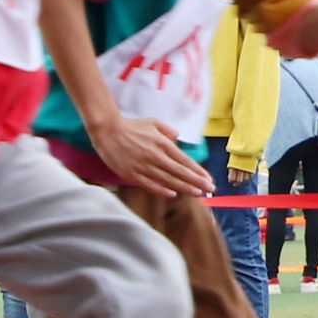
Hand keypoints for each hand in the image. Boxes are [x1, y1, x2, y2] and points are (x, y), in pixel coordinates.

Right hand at [95, 113, 209, 202]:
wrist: (108, 131)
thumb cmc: (131, 126)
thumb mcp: (154, 123)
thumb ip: (169, 131)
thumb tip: (178, 139)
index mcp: (163, 144)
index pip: (185, 161)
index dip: (198, 171)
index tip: (208, 178)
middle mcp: (156, 156)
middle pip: (180, 172)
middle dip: (197, 182)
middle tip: (210, 189)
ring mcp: (144, 166)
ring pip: (168, 180)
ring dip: (184, 188)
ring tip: (197, 193)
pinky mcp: (131, 174)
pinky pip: (150, 184)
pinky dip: (162, 190)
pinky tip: (173, 194)